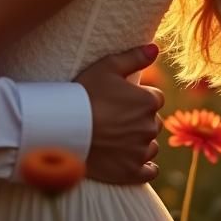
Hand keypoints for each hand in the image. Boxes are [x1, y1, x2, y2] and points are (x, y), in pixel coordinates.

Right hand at [75, 44, 164, 185]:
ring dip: (140, 141)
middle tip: (116, 118)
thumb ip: (135, 57)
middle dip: (140, 119)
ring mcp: (142, 151)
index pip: (155, 98)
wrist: (64, 128)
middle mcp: (150, 127)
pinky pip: (150, 170)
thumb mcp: (107, 66)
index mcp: (148, 101)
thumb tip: (156, 48)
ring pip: (151, 145)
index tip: (122, 99)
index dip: (139, 97)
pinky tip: (131, 159)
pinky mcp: (133, 172)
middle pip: (153, 121)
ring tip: (117, 137)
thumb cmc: (85, 93)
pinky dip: (144, 166)